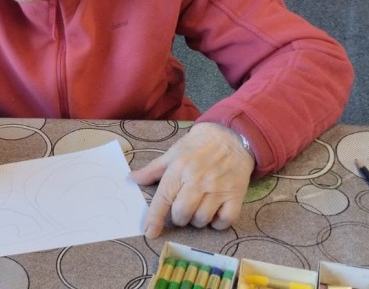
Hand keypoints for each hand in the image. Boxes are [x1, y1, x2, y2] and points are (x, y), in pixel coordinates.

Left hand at [129, 122, 254, 237]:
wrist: (232, 136)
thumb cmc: (198, 145)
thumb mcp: (173, 153)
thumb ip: (153, 169)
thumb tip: (132, 179)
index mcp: (179, 170)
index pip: (163, 198)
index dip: (154, 218)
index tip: (149, 232)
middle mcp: (198, 181)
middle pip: (182, 214)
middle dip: (178, 218)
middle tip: (182, 210)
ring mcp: (218, 189)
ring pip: (202, 219)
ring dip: (197, 220)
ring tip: (198, 209)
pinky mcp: (235, 195)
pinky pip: (225, 220)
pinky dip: (218, 223)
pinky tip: (214, 214)